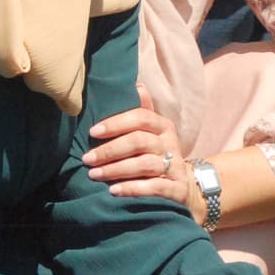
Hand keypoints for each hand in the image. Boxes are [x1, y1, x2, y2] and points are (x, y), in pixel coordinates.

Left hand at [84, 84, 198, 217]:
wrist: (186, 186)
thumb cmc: (159, 155)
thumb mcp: (153, 132)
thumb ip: (143, 111)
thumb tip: (136, 84)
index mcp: (163, 126)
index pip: (140, 118)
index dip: (115, 123)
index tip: (92, 132)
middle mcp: (170, 144)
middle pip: (139, 141)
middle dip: (110, 150)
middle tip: (88, 159)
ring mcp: (176, 166)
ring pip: (145, 164)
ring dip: (116, 170)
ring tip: (94, 175)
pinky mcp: (177, 189)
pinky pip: (155, 187)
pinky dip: (132, 188)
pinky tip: (114, 191)